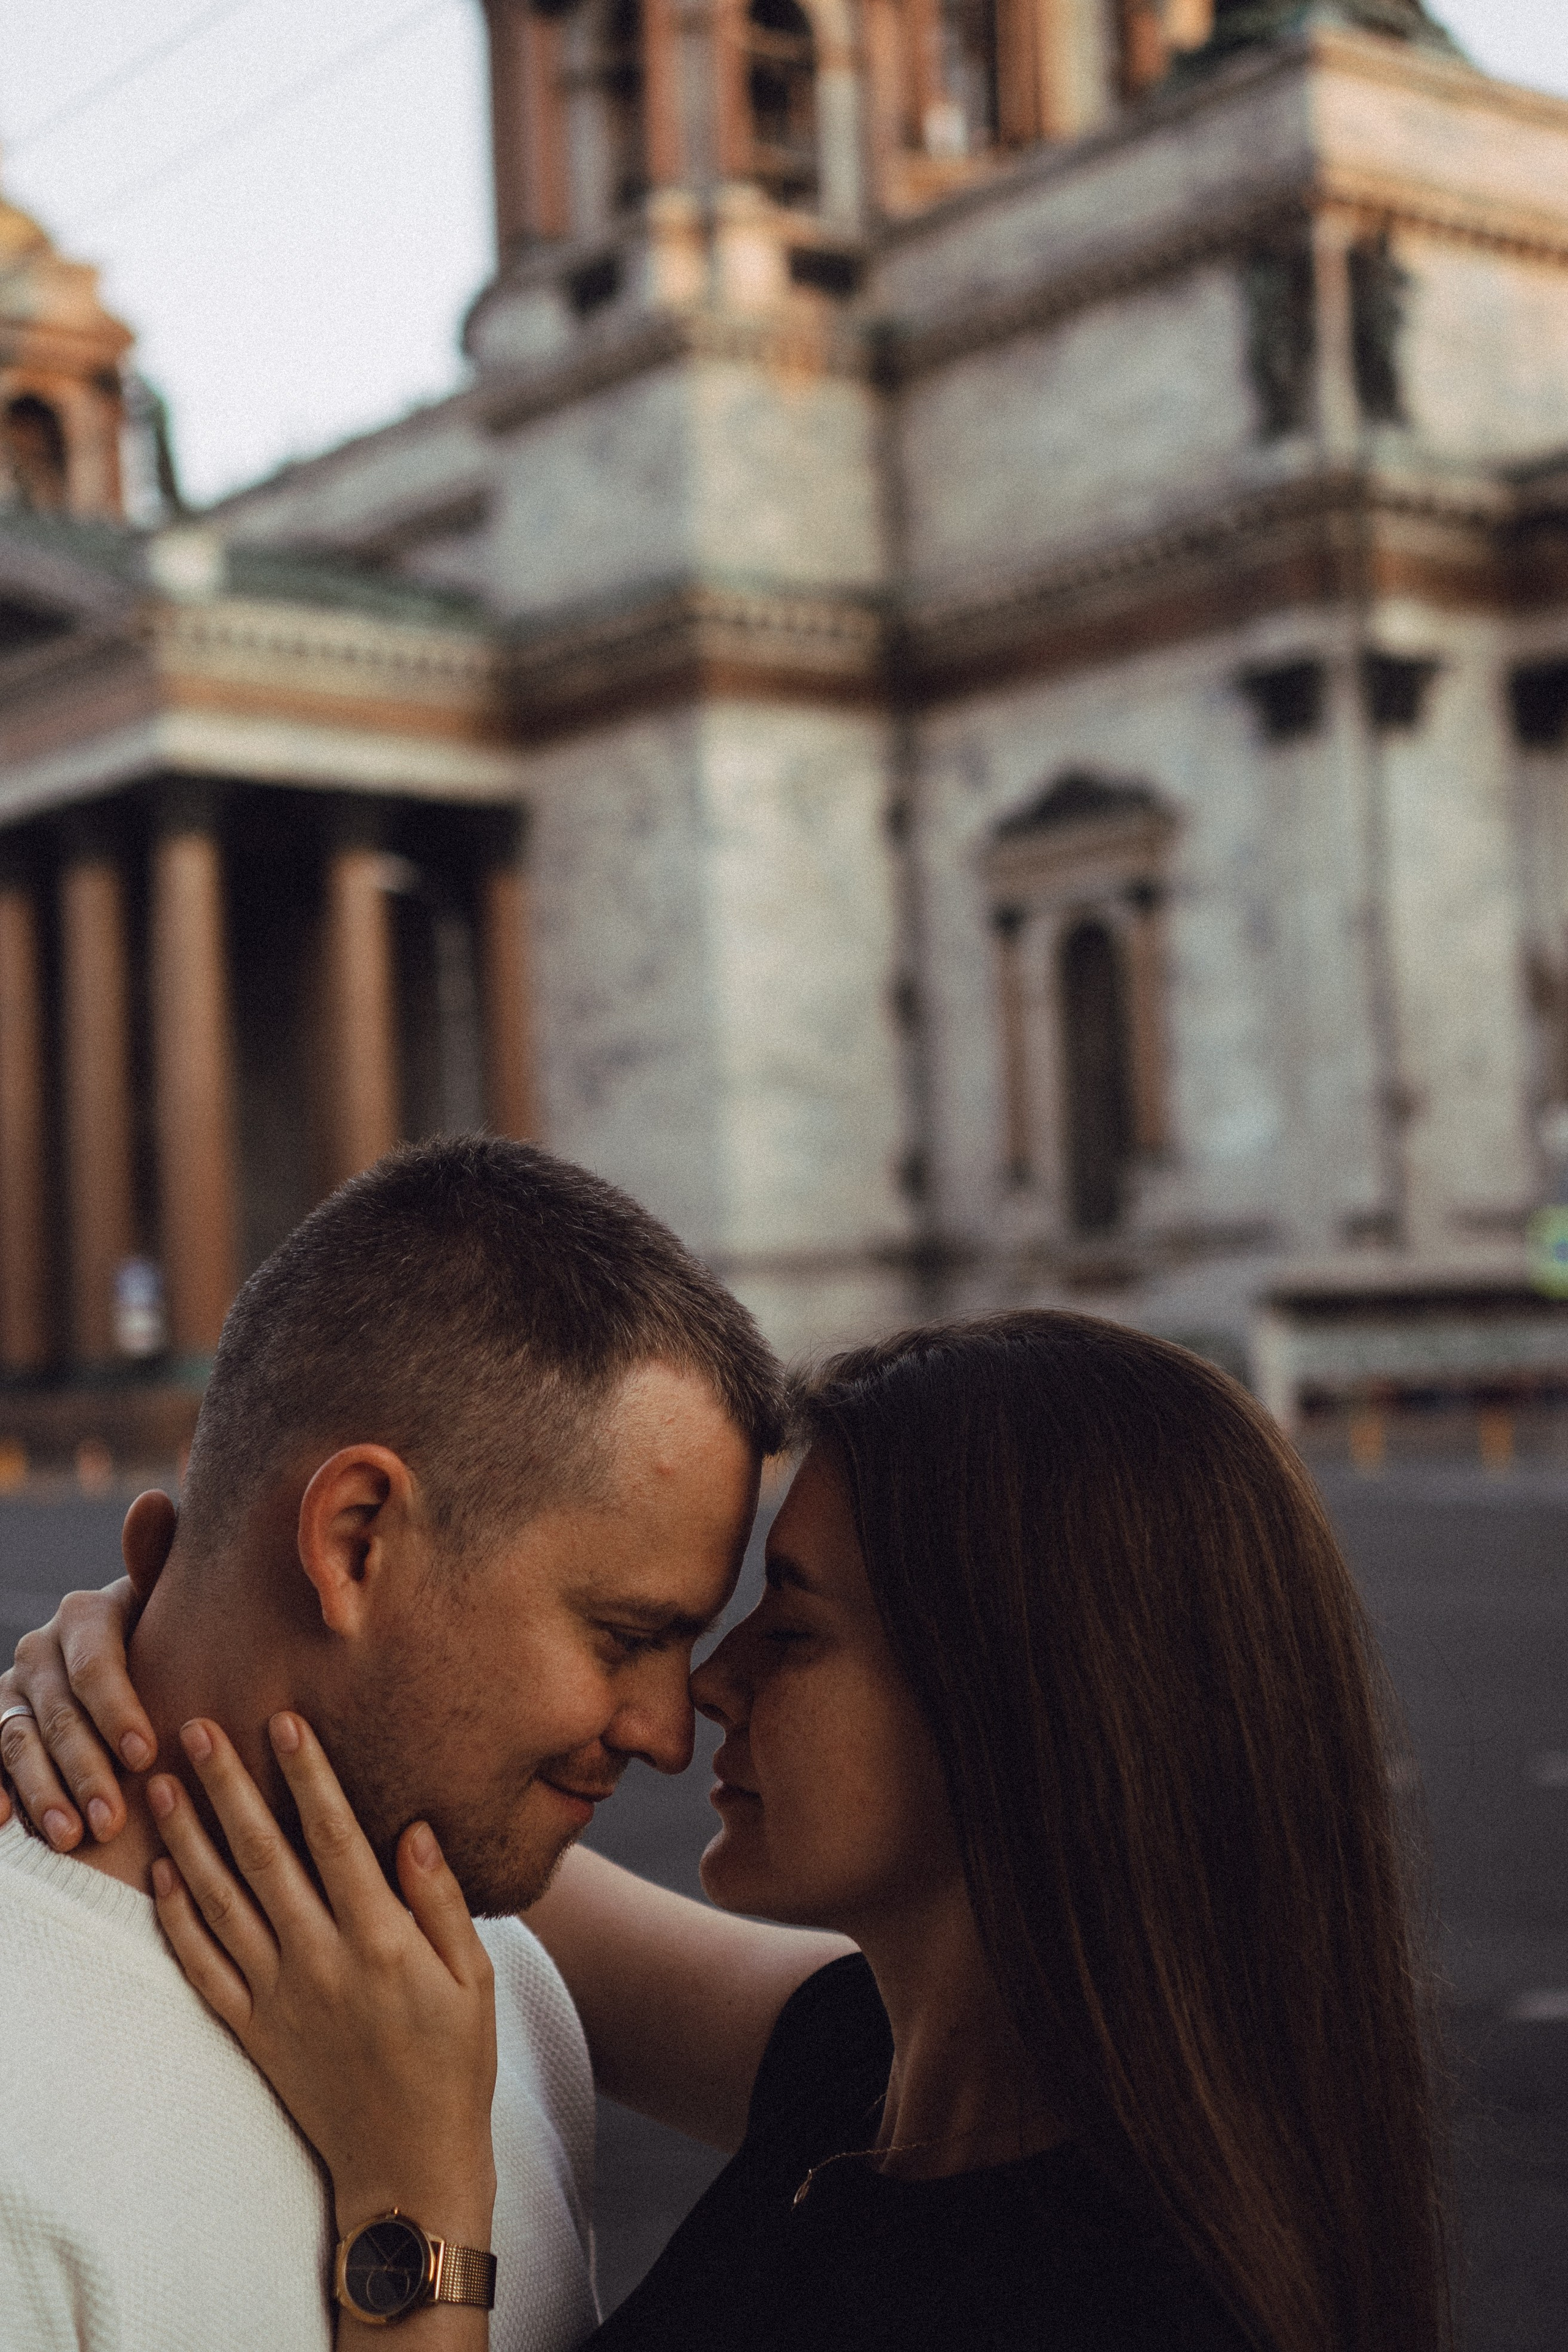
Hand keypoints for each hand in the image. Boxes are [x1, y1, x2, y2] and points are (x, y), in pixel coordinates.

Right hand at [0, 1487, 171, 1845]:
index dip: (120, 1709)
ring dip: (42, 1792)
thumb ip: (158, 1561)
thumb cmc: (166, 1633)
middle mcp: (39, 1648)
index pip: (96, 1664)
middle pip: (58, 1715)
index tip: (148, 1752)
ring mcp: (11, 1690)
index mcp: (84, 1614)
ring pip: (18, 1743)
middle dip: (85, 1769)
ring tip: (73, 1838)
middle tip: (113, 1818)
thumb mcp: (167, 1601)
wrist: (135, 1665)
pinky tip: (5, 1822)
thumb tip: (152, 1499)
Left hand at [148, 1712, 497, 2251]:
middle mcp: (321, 1961)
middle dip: (229, 1787)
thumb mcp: (475, 1978)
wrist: (408, 2165)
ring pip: (221, 1903)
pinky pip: (203, 1968)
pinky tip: (162, 1876)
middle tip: (199, 1730)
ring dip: (188, 1839)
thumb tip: (415, 1829)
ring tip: (162, 1785)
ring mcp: (280, 1998)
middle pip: (264, 1856)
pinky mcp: (253, 2032)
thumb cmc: (456, 2064)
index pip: (335, 1837)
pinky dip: (178, 1920)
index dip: (308, 1776)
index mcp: (381, 1940)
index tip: (284, 1722)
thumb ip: (442, 1900)